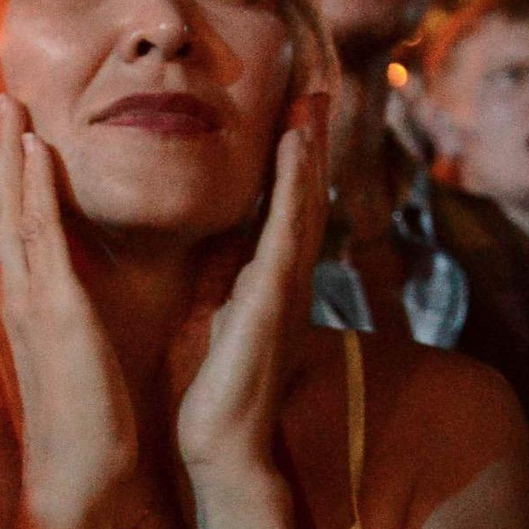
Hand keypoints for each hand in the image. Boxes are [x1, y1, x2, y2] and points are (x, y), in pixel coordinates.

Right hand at [0, 89, 136, 528]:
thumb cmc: (82, 421)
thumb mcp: (68, 354)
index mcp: (16, 301)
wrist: (80, 475)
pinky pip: (39, 234)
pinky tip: (33, 148)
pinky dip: (33, 187)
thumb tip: (68, 294)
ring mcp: (27, 298)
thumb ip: (61, 316)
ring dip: (2, 149)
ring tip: (0, 98)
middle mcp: (10, 292)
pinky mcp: (54, 309)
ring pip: (6, 206)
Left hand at [169, 95, 328, 488]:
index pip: (281, 206)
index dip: (290, 160)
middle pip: (302, 195)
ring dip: (308, 153)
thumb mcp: (218, 312)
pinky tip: (296, 152)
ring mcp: (285, 285)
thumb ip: (225, 275)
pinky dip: (294, 188)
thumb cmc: (214, 382)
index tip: (292, 111)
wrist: (222, 439)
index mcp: (266, 278)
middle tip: (315, 89)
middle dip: (309, 144)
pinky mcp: (274, 298)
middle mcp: (284, 276)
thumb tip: (220, 243)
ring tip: (310, 103)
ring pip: (303, 204)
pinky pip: (287, 232)